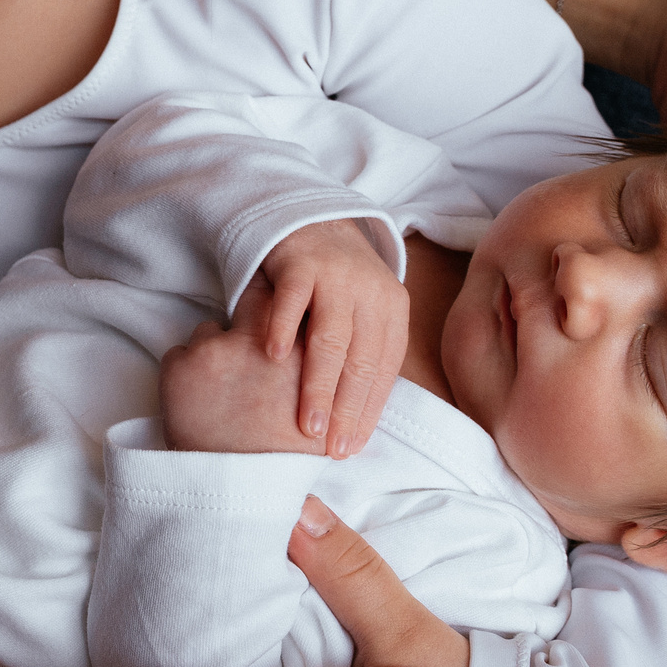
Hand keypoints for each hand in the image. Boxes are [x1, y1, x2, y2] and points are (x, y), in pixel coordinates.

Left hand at [158, 304, 315, 455]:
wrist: (238, 493)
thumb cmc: (283, 465)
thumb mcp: (324, 422)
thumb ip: (328, 390)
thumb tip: (330, 375)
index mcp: (299, 352)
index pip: (290, 305)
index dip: (281, 312)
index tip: (274, 322)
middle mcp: (260, 342)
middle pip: (252, 303)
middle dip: (249, 319)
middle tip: (243, 346)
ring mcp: (218, 350)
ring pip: (209, 332)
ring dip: (213, 354)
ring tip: (218, 390)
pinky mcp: (183, 365)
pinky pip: (178, 355)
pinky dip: (183, 375)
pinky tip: (195, 401)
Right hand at [252, 218, 408, 458]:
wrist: (312, 218)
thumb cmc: (335, 282)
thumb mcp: (362, 314)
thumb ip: (362, 355)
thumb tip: (355, 423)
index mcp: (392, 311)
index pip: (384, 371)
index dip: (368, 412)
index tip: (352, 447)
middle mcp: (373, 292)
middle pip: (361, 361)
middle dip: (346, 410)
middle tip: (331, 449)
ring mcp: (338, 276)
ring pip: (331, 339)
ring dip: (319, 385)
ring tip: (307, 423)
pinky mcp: (303, 262)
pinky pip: (293, 300)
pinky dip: (284, 329)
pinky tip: (274, 359)